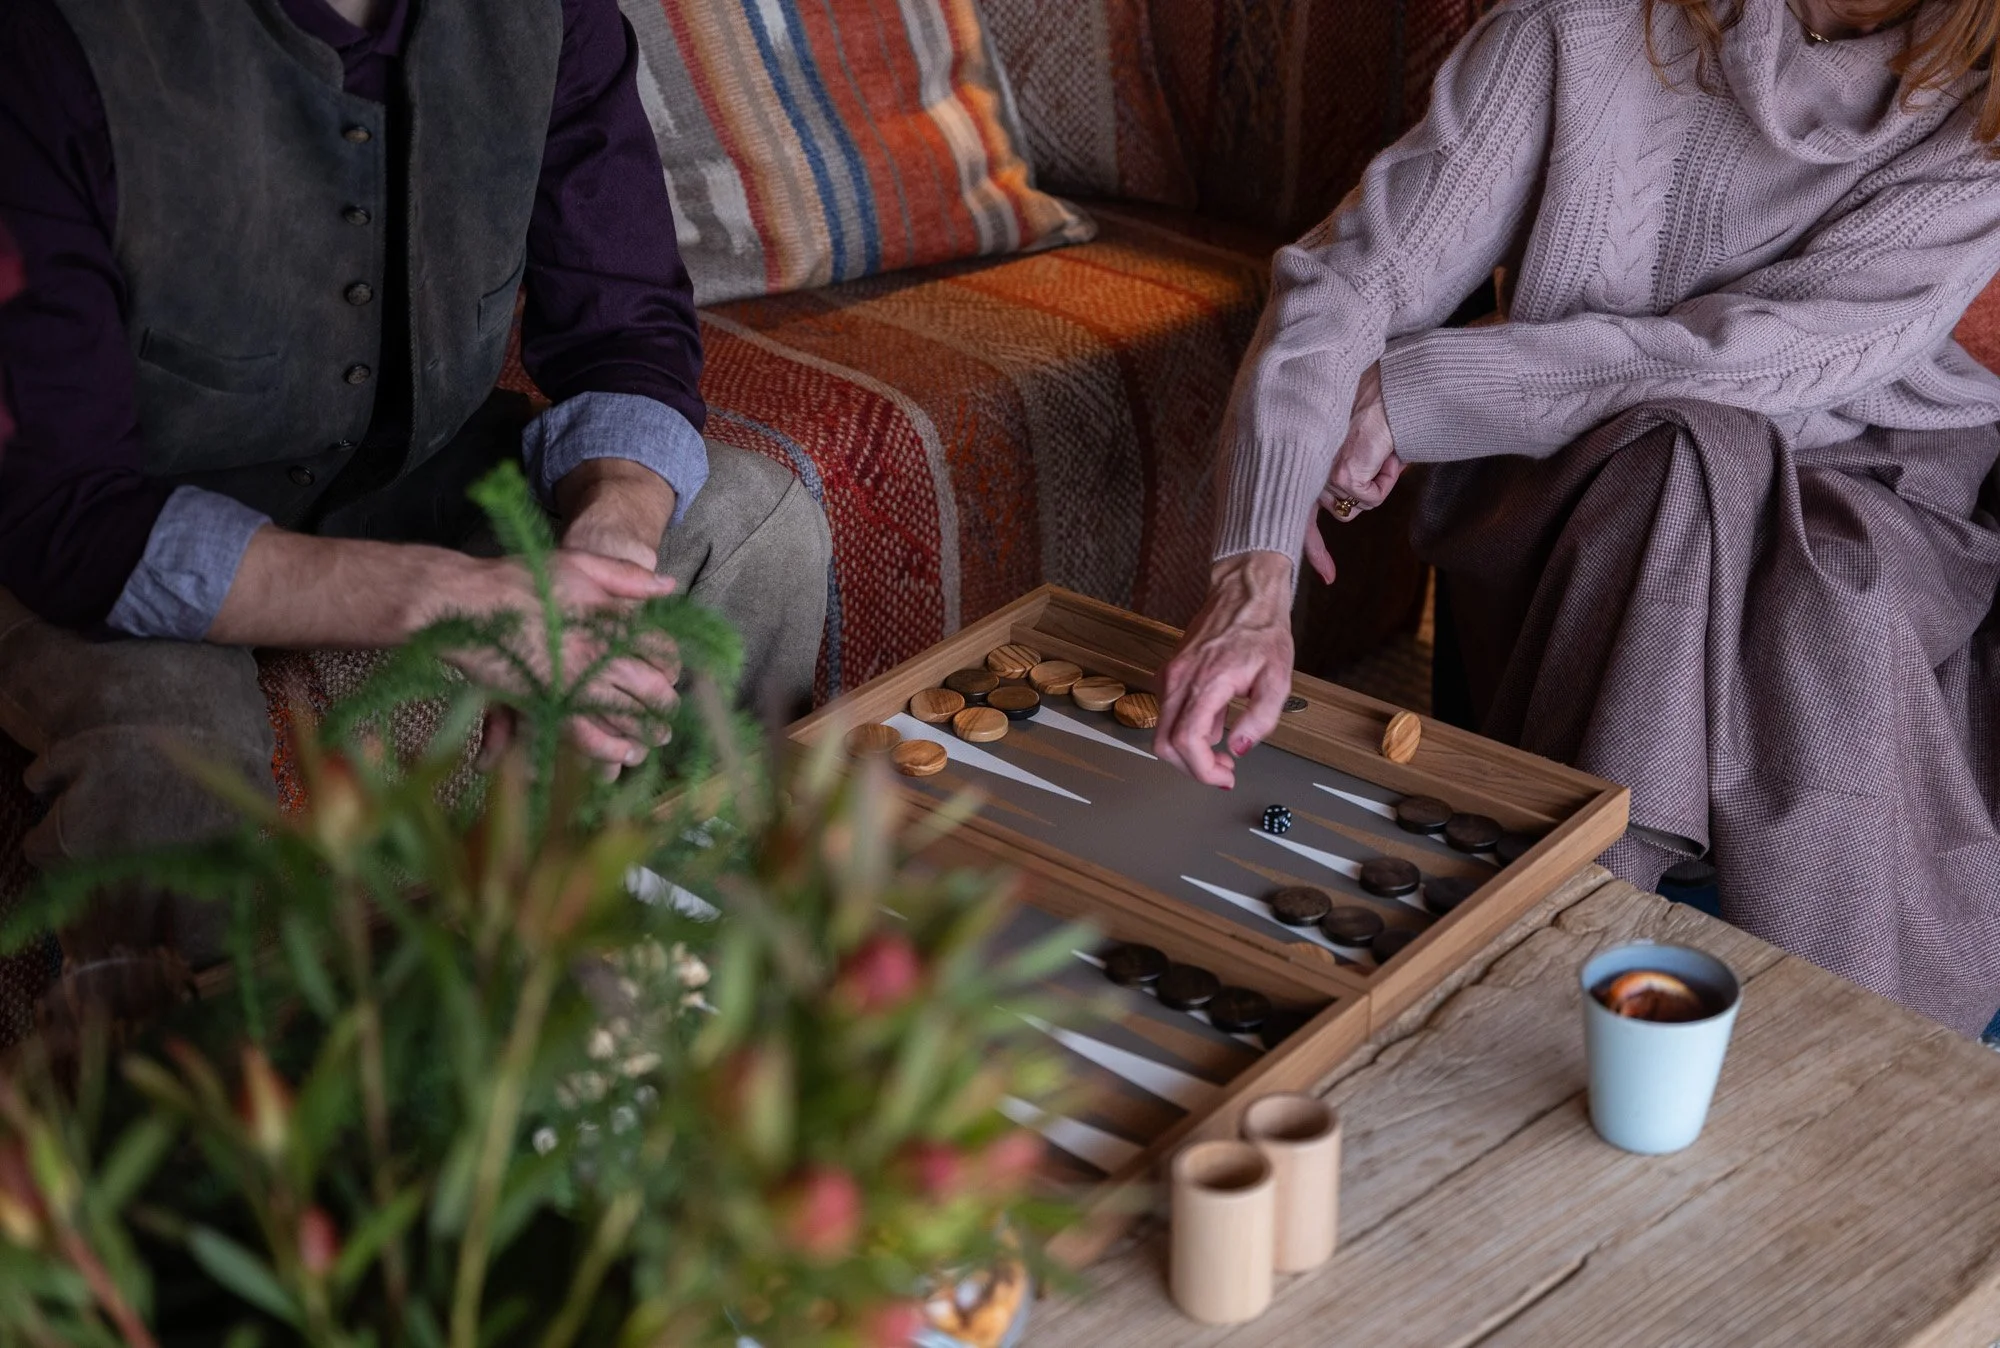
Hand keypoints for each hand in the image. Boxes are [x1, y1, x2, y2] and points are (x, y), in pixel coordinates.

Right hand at [540, 459, 683, 771]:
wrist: (466, 603)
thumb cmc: (519, 580)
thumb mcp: (577, 563)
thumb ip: (626, 576)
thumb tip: (669, 587)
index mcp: (609, 620)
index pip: (660, 648)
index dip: (672, 663)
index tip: (673, 673)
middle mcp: (599, 654)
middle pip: (651, 687)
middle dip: (665, 704)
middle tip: (671, 714)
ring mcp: (574, 683)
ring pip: (626, 716)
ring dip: (647, 730)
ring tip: (657, 739)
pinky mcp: (549, 705)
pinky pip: (588, 736)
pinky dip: (610, 749)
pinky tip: (623, 755)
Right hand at [1153, 551, 1294, 787]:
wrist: (1244, 591)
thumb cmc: (1262, 630)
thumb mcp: (1278, 678)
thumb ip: (1261, 719)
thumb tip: (1239, 748)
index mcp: (1205, 682)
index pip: (1186, 742)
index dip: (1203, 771)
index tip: (1225, 778)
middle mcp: (1178, 680)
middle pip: (1165, 744)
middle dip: (1193, 767)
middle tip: (1224, 770)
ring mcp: (1170, 676)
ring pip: (1162, 732)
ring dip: (1189, 751)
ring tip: (1223, 748)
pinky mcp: (1169, 673)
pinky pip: (1167, 713)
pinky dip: (1186, 730)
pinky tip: (1215, 722)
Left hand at [1303, 362, 1403, 584]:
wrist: (1390, 388)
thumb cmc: (1377, 408)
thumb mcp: (1355, 443)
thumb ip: (1347, 470)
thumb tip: (1353, 501)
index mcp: (1302, 457)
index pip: (1297, 507)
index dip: (1308, 544)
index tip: (1324, 574)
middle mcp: (1304, 466)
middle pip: (1332, 513)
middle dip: (1337, 523)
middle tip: (1340, 542)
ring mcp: (1319, 472)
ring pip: (1354, 507)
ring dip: (1376, 483)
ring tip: (1381, 448)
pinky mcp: (1340, 474)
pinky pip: (1370, 499)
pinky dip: (1386, 479)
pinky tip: (1386, 452)